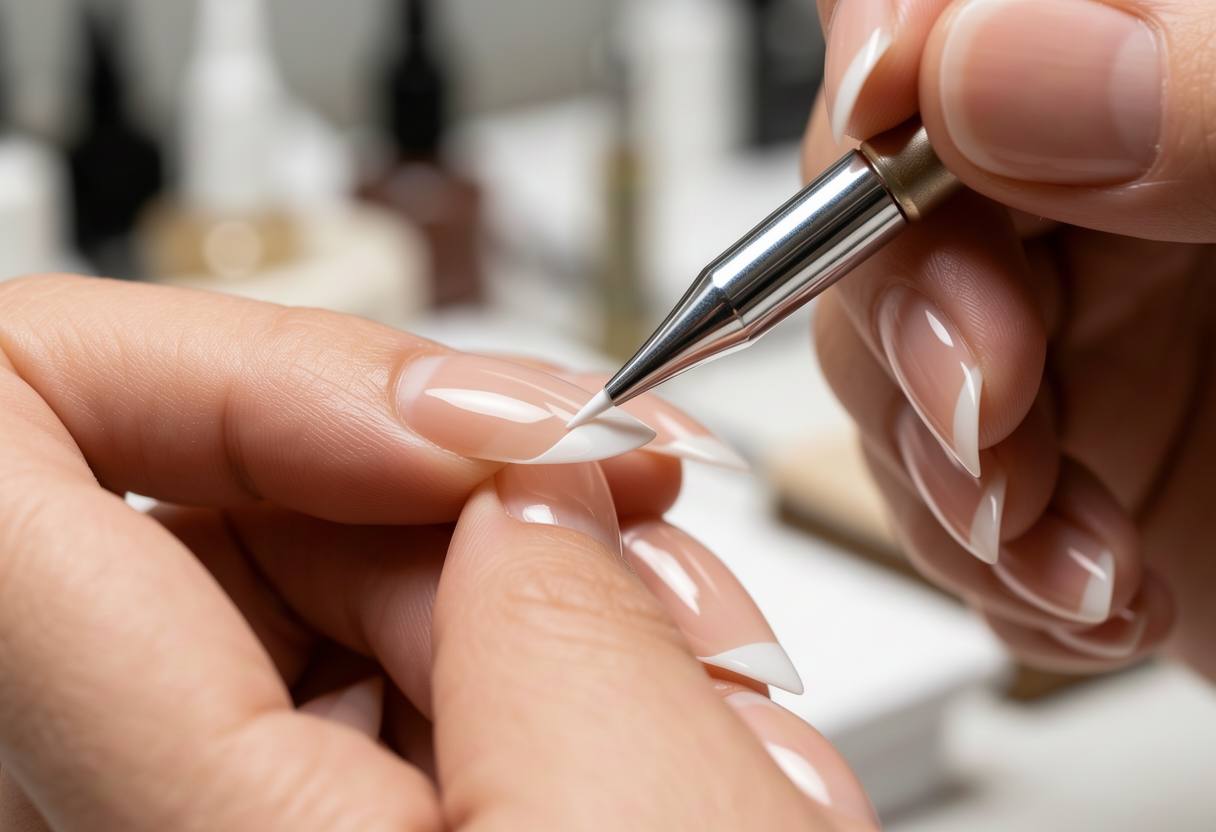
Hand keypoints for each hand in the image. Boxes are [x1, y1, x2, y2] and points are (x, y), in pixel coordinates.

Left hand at [0, 275, 875, 830]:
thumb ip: (559, 615)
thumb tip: (534, 484)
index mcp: (174, 830)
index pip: (1, 448)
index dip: (223, 361)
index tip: (452, 413)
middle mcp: (144, 824)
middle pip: (195, 501)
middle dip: (447, 484)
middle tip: (632, 528)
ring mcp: (216, 822)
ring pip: (299, 570)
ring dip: (509, 565)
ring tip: (682, 652)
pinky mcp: (301, 824)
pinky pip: (357, 654)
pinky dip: (511, 639)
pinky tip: (637, 696)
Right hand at [809, 0, 1215, 677]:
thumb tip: (982, 65)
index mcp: (1184, 71)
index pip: (957, 7)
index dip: (888, 44)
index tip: (885, 119)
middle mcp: (1116, 193)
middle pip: (884, 204)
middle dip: (912, 323)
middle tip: (995, 413)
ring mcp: (1084, 336)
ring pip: (886, 365)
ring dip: (947, 477)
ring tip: (1072, 551)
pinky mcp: (1074, 465)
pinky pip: (940, 498)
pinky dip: (989, 568)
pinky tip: (1091, 591)